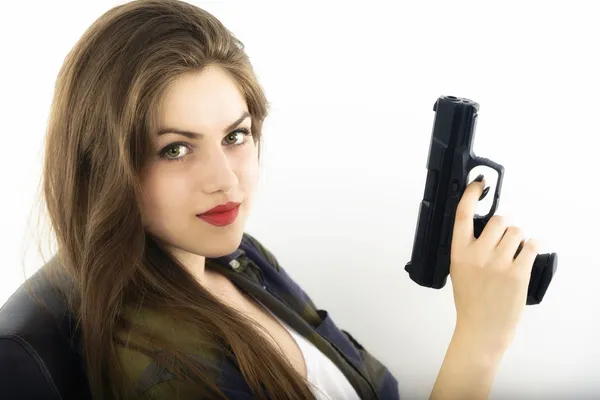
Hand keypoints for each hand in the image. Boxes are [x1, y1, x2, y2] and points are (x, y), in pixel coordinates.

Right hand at [450, 176, 539, 350]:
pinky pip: (531, 246)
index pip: (462, 215)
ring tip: (513, 252)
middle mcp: (478, 255)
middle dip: (504, 226)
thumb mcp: (458, 271)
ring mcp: (498, 263)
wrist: (482, 328)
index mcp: (459, 253)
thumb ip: (468, 248)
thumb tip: (486, 227)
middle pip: (498, 220)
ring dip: (518, 238)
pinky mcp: (518, 272)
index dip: (471, 195)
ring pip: (517, 231)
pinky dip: (531, 247)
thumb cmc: (470, 300)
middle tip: (502, 240)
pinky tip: (525, 255)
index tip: (478, 183)